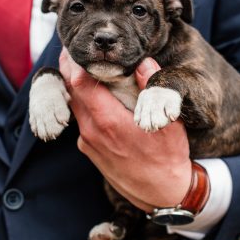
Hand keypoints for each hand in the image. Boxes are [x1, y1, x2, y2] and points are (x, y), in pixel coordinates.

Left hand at [59, 49, 191, 211]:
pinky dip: (85, 105)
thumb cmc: (168, 157)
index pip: (79, 82)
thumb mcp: (168, 120)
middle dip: (71, 69)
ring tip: (87, 69)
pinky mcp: (90, 150)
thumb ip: (153, 87)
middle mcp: (91, 132)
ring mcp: (88, 142)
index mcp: (108, 120)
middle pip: (71, 92)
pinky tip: (99, 98)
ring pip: (74, 106)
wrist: (162, 195)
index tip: (76, 45)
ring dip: (77, 87)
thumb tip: (143, 61)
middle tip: (76, 50)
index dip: (74, 60)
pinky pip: (82, 121)